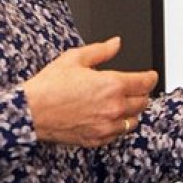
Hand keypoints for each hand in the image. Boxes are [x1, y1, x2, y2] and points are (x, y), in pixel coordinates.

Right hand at [20, 37, 157, 146]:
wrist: (31, 112)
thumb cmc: (49, 86)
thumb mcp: (75, 58)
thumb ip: (101, 50)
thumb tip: (116, 43)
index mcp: (112, 85)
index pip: (145, 83)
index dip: (151, 77)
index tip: (150, 76)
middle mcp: (113, 107)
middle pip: (143, 102)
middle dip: (142, 93)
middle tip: (136, 88)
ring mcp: (106, 126)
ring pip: (133, 121)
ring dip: (132, 112)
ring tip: (124, 104)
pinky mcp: (96, 139)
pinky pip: (118, 135)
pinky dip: (118, 127)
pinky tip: (110, 118)